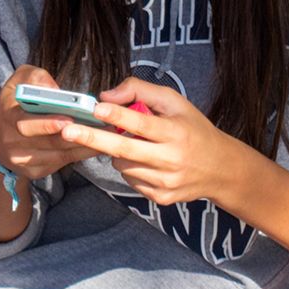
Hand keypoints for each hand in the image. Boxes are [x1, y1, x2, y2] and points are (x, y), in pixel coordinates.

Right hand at [0, 65, 99, 180]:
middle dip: (73, 137)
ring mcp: (23, 160)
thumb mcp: (17, 82)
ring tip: (106, 135)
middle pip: (47, 143)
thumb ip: (34, 78)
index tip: (68, 119)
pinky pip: (61, 164)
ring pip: (58, 156)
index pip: (25, 124)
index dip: (47, 124)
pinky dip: (79, 155)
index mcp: (7, 117)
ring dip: (83, 146)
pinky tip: (95, 146)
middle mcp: (12, 142)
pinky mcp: (33, 172)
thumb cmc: (14, 104)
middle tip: (98, 129)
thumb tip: (54, 89)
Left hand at [59, 77, 249, 206]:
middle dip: (92, 139)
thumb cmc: (193, 129)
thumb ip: (140, 91)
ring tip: (138, 144)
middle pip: (124, 150)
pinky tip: (147, 161)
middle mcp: (172, 160)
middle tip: (66, 130)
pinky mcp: (161, 197)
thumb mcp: (175, 102)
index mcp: (177, 133)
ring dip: (117, 153)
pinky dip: (130, 168)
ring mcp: (166, 182)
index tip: (97, 108)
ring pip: (122, 165)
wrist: (221, 170)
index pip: (142, 124)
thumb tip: (106, 95)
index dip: (118, 116)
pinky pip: (130, 180)